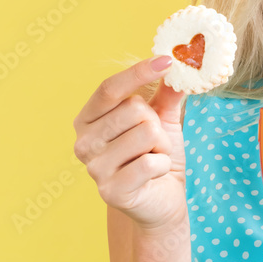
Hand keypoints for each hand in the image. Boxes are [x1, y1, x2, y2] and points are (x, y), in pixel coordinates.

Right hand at [73, 56, 187, 230]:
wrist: (161, 200)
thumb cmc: (156, 156)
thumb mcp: (164, 120)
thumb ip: (166, 94)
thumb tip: (179, 65)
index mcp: (88, 119)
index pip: (109, 88)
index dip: (138, 72)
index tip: (167, 61)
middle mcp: (83, 142)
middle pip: (134, 109)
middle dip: (157, 125)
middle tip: (154, 143)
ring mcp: (94, 168)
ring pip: (146, 133)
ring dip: (162, 147)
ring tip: (153, 158)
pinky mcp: (110, 191)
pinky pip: (150, 162)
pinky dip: (163, 166)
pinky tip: (154, 176)